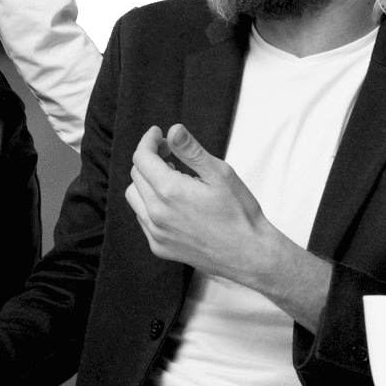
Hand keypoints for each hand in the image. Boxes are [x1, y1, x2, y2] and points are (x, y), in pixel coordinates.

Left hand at [123, 123, 286, 283]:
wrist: (250, 255)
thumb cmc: (240, 213)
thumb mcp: (221, 174)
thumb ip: (192, 150)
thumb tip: (172, 130)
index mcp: (170, 191)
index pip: (142, 157)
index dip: (148, 141)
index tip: (158, 134)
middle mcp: (156, 213)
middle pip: (137, 175)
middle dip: (149, 159)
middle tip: (170, 153)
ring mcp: (155, 233)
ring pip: (135, 196)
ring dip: (146, 182)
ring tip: (172, 178)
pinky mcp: (159, 247)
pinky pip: (142, 218)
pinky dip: (150, 204)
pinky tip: (172, 203)